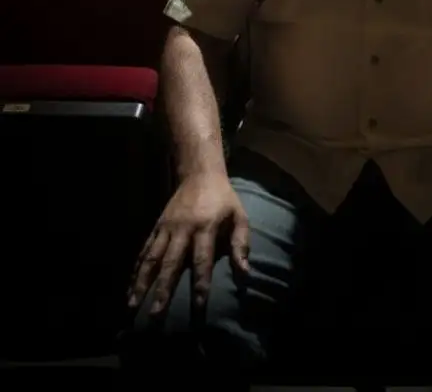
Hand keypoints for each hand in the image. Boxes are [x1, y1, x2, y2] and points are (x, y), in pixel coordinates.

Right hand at [127, 172, 249, 315]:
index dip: (200, 285)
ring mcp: (166, 228)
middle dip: (163, 290)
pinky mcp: (156, 226)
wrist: (200, 174)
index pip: (202, 261)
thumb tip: (245, 274)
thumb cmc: (224, 200)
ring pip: (152, 258)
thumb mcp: (239, 216)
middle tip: (156, 315)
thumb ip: (241, 244)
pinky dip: (136, 270)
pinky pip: (144, 250)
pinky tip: (129, 288)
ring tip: (132, 306)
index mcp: (205, 228)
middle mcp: (182, 229)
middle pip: (171, 263)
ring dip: (141, 283)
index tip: (197, 309)